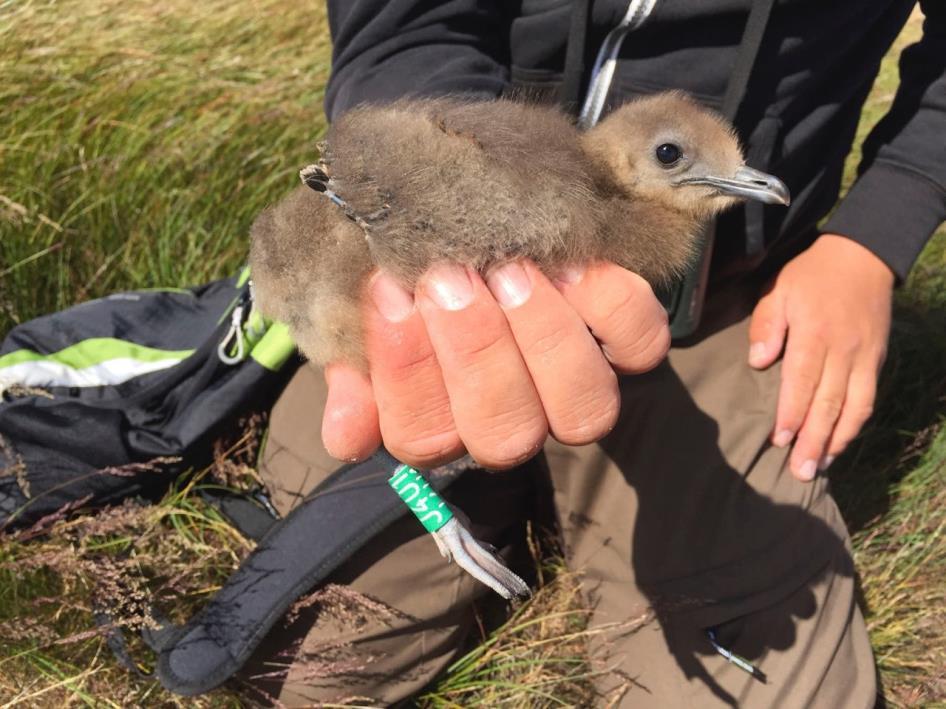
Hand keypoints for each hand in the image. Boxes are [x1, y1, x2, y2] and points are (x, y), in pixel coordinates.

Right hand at [320, 260, 670, 468]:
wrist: (459, 174)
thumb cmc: (401, 242)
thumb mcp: (355, 287)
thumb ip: (352, 359)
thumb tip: (348, 434)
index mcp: (438, 415)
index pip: (423, 436)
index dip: (406, 376)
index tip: (388, 293)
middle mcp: (512, 416)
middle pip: (505, 435)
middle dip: (475, 357)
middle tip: (451, 278)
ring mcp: (573, 384)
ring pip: (582, 411)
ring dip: (544, 340)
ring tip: (510, 269)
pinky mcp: (626, 342)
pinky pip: (640, 344)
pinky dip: (613, 306)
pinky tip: (574, 265)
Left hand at [748, 234, 893, 480]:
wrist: (864, 255)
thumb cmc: (811, 275)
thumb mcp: (778, 289)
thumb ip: (766, 325)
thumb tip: (758, 362)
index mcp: (815, 332)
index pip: (802, 381)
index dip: (792, 413)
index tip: (780, 440)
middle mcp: (843, 350)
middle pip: (829, 402)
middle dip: (814, 439)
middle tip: (799, 471)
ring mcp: (865, 357)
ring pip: (854, 407)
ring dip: (837, 440)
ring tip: (819, 466)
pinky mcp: (877, 360)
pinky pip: (868, 399)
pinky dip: (855, 425)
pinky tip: (839, 443)